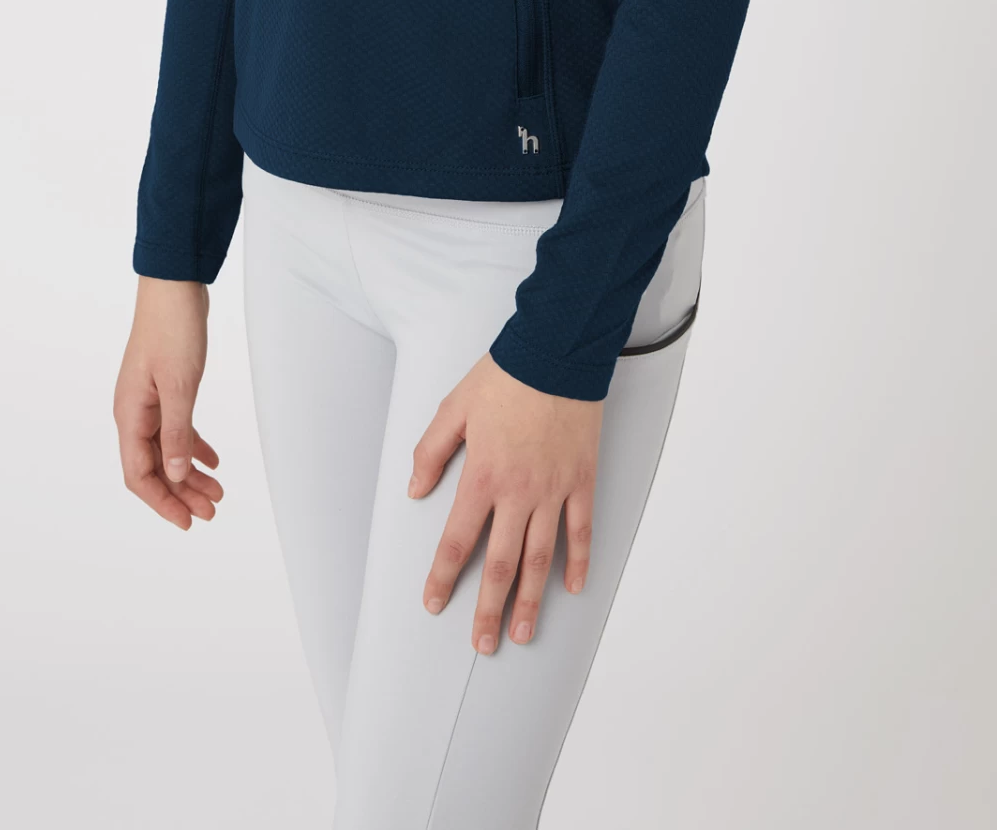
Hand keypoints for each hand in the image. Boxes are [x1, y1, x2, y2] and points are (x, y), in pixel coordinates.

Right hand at [114, 276, 225, 529]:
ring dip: (190, 474)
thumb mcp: (180, 385)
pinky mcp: (165, 389)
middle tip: (211, 511)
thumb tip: (177, 474)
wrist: (174, 285)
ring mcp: (149, 401)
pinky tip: (213, 461)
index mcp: (130, 414)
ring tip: (218, 493)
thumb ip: (177, 432)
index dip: (162, 502)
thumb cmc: (172, 329)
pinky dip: (194, 446)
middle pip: (155, 467)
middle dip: (181, 493)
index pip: (139, 474)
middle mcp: (135, 412)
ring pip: (168, 450)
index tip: (186, 521)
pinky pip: (177, 429)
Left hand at [409, 350, 602, 651]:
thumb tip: (414, 490)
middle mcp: (518, 492)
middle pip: (501, 564)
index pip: (458, 541)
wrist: (556, 352)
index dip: (444, 577)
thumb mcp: (453, 408)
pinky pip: (581, 530)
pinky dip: (578, 561)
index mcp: (482, 476)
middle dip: (489, 608)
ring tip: (524, 632)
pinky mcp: (581, 480)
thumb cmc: (504, 376)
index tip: (434, 604)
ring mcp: (554, 490)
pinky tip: (572, 587)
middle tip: (483, 644)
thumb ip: (430, 452)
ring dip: (531, 600)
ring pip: (541, 558)